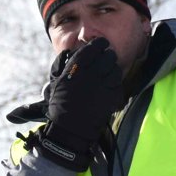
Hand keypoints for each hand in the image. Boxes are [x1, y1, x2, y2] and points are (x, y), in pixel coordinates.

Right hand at [39, 38, 124, 168]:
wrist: (69, 130)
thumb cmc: (60, 106)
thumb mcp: (56, 83)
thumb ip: (62, 65)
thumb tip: (69, 52)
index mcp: (76, 68)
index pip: (94, 47)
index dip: (100, 44)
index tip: (101, 45)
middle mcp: (90, 74)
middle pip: (108, 56)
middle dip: (108, 57)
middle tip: (107, 60)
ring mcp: (102, 86)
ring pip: (116, 69)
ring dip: (113, 70)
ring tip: (109, 74)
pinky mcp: (111, 98)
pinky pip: (119, 84)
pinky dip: (117, 84)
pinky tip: (112, 86)